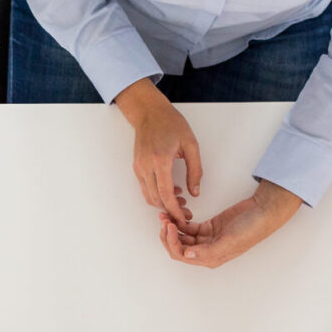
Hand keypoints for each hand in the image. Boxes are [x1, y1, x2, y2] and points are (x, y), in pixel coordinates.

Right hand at [116, 79, 202, 222]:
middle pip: (156, 199)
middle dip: (170, 210)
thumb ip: (195, 170)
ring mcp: (139, 167)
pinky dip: (157, 195)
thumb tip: (195, 192)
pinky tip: (171, 191)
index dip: (175, 210)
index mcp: (160, 160)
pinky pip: (145, 188)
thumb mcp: (191, 145)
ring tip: (181, 201)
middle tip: (186, 213)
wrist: (150, 112)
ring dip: (163, 203)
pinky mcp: (136, 167)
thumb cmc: (171, 124)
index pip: (165, 194)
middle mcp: (146, 166)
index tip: (183, 218)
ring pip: (149, 196)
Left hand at [159, 179, 301, 267]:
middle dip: (168, 234)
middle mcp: (206, 251)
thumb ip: (207, 251)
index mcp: (210, 258)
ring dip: (172, 227)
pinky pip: (188, 227)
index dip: (171, 242)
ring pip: (181, 236)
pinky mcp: (208, 227)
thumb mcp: (230, 241)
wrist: (262, 212)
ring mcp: (206, 239)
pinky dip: (180, 221)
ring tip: (165, 214)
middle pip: (178, 247)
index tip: (168, 226)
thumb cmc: (251, 229)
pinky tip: (176, 213)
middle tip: (163, 219)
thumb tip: (186, 254)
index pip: (182, 255)